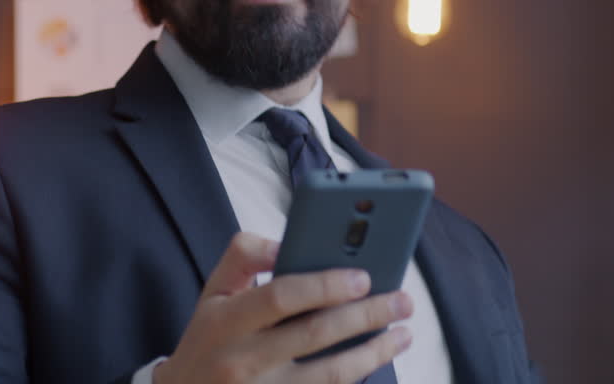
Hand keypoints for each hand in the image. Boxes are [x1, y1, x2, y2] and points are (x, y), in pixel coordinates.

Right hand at [154, 232, 412, 383]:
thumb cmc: (210, 339)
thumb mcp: (212, 292)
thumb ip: (244, 255)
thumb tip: (285, 243)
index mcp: (225, 321)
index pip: (280, 297)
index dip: (325, 285)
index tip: (363, 276)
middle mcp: (241, 361)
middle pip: (315, 334)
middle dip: (366, 315)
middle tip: (402, 301)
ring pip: (330, 375)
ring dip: (374, 353)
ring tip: (404, 334)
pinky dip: (357, 377)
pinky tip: (378, 360)